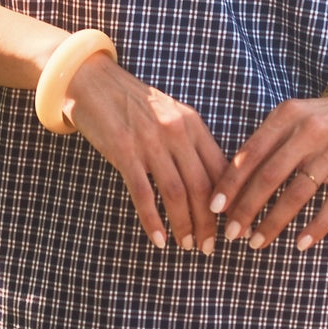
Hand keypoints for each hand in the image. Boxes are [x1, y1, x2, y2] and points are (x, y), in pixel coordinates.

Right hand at [62, 53, 227, 253]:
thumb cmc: (134, 104)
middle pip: (202, 186)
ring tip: (187, 246)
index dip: (231, 201)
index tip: (234, 225)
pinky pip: (143, 193)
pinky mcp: (123, 151)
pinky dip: (152, 220)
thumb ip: (191, 144)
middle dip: (209, 223)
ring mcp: (149, 141)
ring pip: (176, 192)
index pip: (221, 168)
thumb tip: (212, 185)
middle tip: (210, 248)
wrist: (93, 81)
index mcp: (193, 123)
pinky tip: (159, 240)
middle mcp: (176, 131)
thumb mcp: (170, 116)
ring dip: (184, 225)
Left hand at [208, 91, 327, 253]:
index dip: (230, 182)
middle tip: (231, 233)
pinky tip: (299, 245)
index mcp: (287, 115)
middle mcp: (309, 131)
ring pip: (296, 194)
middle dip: (246, 208)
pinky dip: (315, 227)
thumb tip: (231, 178)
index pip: (251, 153)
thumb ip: (267, 140)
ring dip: (273, 222)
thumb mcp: (294, 116)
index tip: (214, 207)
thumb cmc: (325, 118)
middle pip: (269, 176)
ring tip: (256, 242)